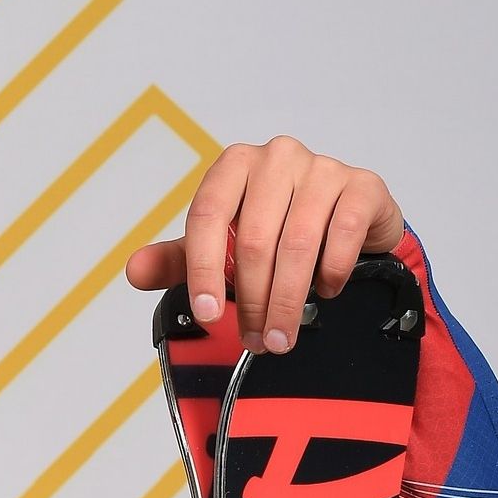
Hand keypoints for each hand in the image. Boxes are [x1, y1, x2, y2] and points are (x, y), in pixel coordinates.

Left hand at [124, 136, 405, 353]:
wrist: (345, 219)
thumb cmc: (274, 230)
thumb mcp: (220, 247)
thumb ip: (178, 260)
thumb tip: (135, 271)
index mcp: (233, 166)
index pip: (206, 217)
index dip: (203, 271)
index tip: (208, 314)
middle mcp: (276, 157)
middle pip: (253, 239)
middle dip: (251, 300)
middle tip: (254, 340)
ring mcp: (322, 167)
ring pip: (297, 244)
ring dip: (287, 301)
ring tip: (281, 336)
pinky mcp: (362, 185)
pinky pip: (343, 235)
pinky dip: (331, 273)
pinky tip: (326, 292)